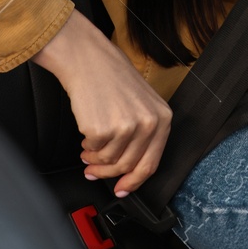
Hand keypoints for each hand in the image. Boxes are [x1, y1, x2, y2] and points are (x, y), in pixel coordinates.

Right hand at [32, 10, 171, 196]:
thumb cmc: (111, 77)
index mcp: (162, 118)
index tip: (123, 189)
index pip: (151, 163)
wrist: (88, 59)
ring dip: (95, 161)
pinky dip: (87, 147)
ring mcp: (126, 127)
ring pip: (109, 161)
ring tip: (87, 151)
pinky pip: (93, 150)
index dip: (135, 181)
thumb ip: (143, 134)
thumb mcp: (141, 103)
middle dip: (108, 174)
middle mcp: (148, 124)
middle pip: (128, 166)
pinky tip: (85, 137)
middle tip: (94, 172)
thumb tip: (131, 167)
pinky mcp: (103, 129)